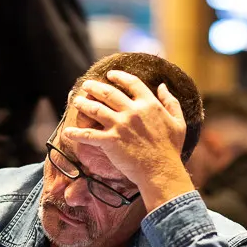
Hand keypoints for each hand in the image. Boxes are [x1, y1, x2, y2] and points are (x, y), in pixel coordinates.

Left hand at [64, 71, 193, 210]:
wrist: (161, 171)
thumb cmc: (171, 149)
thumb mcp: (178, 122)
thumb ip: (171, 102)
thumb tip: (163, 86)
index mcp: (149, 104)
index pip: (132, 83)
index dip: (119, 77)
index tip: (110, 75)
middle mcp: (132, 111)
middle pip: (109, 93)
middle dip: (95, 87)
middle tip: (86, 85)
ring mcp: (120, 125)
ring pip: (96, 109)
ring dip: (84, 104)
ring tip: (76, 101)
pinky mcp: (110, 141)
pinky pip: (89, 134)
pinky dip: (76, 133)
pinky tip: (68, 132)